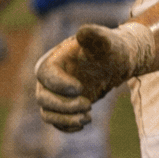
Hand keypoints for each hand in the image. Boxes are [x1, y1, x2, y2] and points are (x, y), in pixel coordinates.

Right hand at [35, 22, 155, 131]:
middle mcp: (49, 78)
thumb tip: (83, 31)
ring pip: (47, 113)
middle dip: (64, 106)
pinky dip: (67, 126)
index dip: (58, 84)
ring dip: (65, 119)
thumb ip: (96, 37)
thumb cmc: (110, 49)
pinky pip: (56, 122)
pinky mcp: (62, 106)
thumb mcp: (107, 42)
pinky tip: (83, 124)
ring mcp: (54, 93)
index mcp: (55, 59)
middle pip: (43, 98)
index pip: (44, 73)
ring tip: (88, 117)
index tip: (80, 88)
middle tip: (88, 105)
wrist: (116, 62)